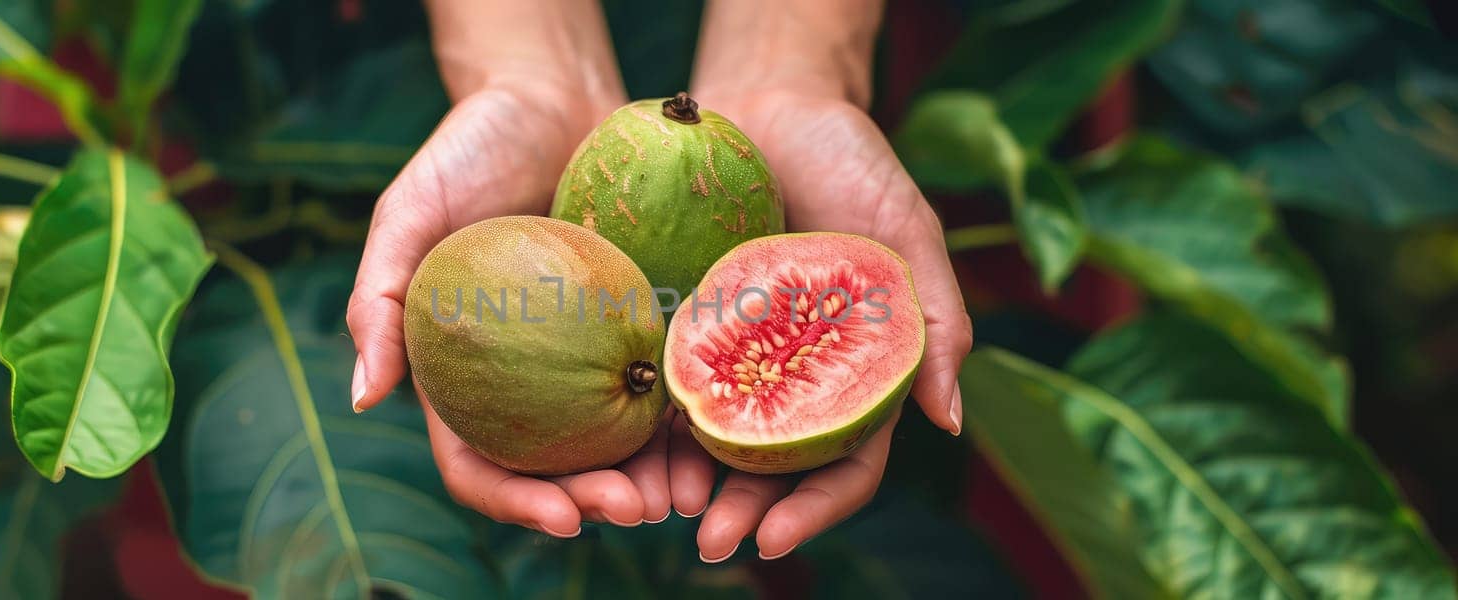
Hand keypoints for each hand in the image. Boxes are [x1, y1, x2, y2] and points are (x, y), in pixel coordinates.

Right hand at [345, 79, 679, 533]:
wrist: (554, 98)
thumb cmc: (471, 149)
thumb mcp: (410, 212)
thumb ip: (378, 298)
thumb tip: (364, 399)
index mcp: (463, 373)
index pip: (480, 463)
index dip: (516, 502)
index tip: (563, 519)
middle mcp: (526, 377)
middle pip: (555, 469)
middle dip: (595, 503)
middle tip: (640, 512)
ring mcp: (588, 355)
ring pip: (617, 442)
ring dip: (651, 481)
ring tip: (687, 497)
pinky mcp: (642, 325)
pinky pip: (665, 384)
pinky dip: (685, 421)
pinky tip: (715, 437)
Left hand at [669, 89, 972, 560]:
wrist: (765, 99)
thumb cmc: (850, 160)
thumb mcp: (906, 233)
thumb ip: (935, 321)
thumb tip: (951, 423)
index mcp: (850, 371)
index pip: (843, 462)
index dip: (814, 509)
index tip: (774, 541)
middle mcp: (788, 374)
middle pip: (768, 469)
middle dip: (741, 514)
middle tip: (705, 543)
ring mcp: (727, 352)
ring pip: (706, 441)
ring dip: (683, 485)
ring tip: (651, 511)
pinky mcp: (671, 321)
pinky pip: (654, 383)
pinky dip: (640, 425)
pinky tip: (618, 451)